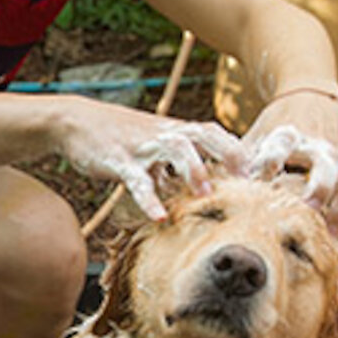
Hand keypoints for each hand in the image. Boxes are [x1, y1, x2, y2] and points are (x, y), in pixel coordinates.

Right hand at [58, 98, 245, 220]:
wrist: (75, 120)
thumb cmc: (117, 137)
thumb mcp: (152, 148)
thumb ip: (174, 166)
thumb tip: (196, 190)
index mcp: (176, 130)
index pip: (216, 135)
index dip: (240, 151)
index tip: (262, 174)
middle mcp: (165, 133)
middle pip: (206, 134)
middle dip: (229, 154)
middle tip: (248, 181)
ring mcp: (143, 145)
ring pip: (176, 149)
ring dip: (195, 170)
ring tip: (207, 196)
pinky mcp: (119, 158)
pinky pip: (137, 178)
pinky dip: (149, 199)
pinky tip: (159, 217)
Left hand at [241, 89, 337, 235]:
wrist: (311, 102)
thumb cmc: (272, 134)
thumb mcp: (255, 142)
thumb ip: (239, 164)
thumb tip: (204, 189)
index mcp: (286, 134)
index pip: (282, 144)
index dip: (272, 160)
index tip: (259, 179)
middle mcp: (315, 145)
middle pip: (323, 163)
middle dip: (316, 186)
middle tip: (306, 208)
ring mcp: (335, 158)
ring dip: (337, 205)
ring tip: (328, 231)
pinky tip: (335, 235)